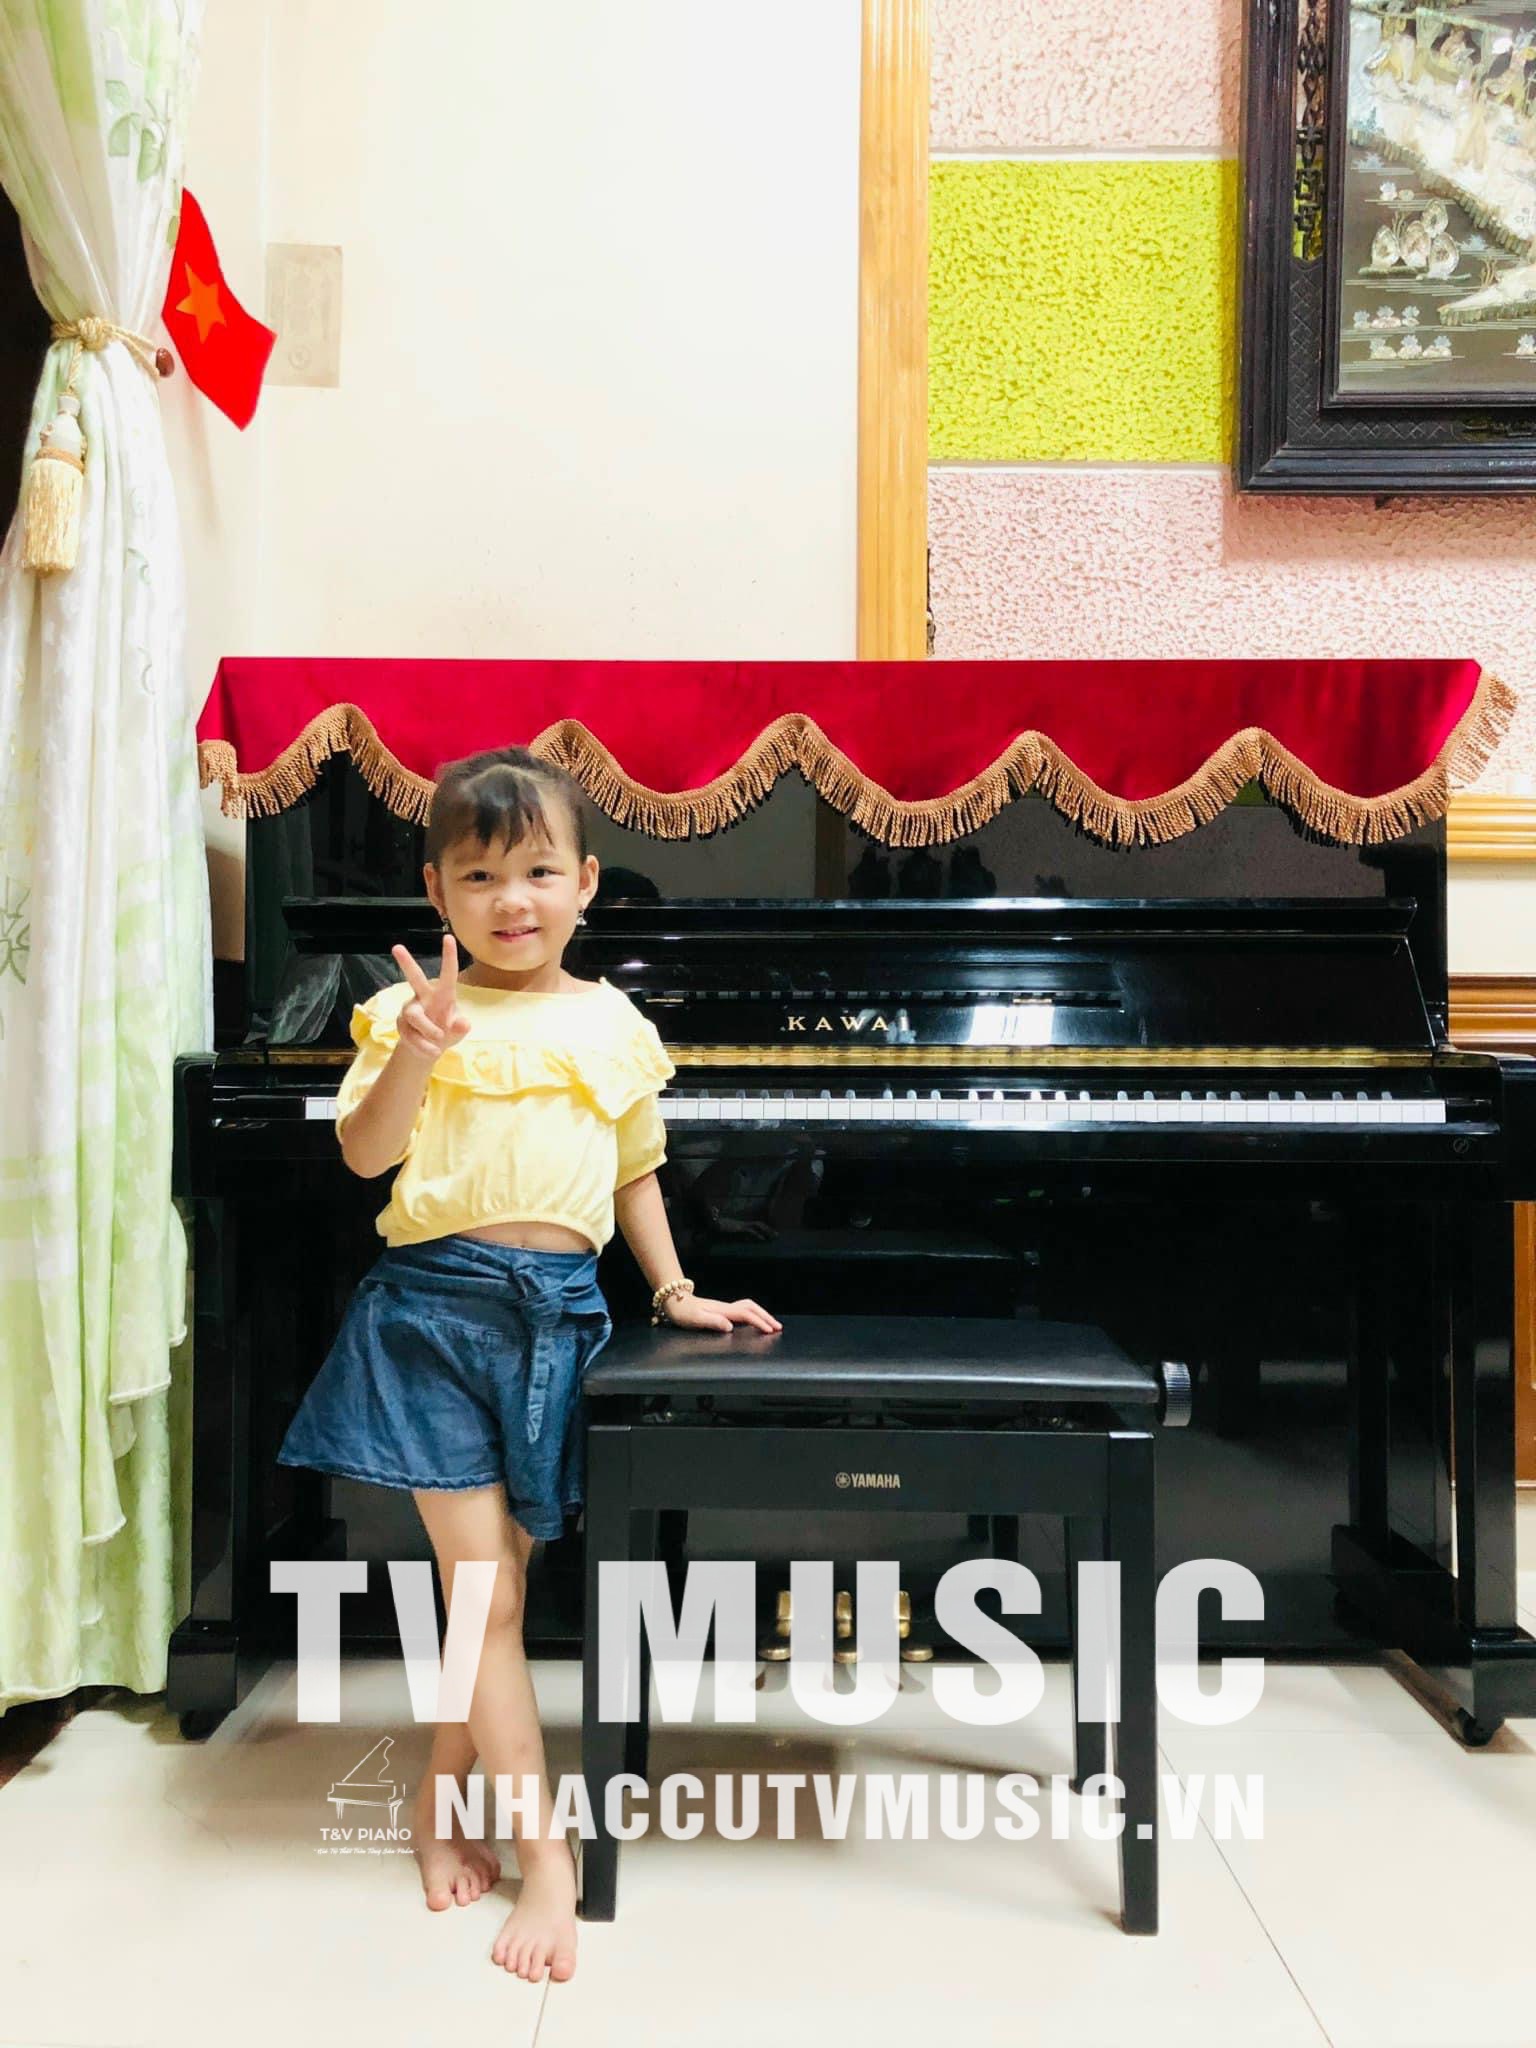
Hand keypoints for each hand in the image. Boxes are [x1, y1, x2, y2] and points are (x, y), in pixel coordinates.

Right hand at [391, 937, 470, 1065]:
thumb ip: (461, 1027)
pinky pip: (411, 1035)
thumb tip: (463, 1023)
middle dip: (406, 963)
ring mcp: (410, 1009)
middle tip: (397, 947)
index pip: (448, 974)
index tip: (448, 937)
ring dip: (427, 1032)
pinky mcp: (401, 1023)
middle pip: (414, 978)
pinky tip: (430, 1050)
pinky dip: (422, 1046)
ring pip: (415, 1016)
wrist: (430, 1049)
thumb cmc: (448, 1032)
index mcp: (443, 995)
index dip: (449, 956)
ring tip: (437, 1045)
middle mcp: (423, 997)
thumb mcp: (459, 1032)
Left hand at [663, 1291, 781, 1334]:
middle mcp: (725, 1307)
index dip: (759, 1322)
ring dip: (761, 1314)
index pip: (746, 1315)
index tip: (770, 1331)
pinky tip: (753, 1319)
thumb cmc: (682, 1312)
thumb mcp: (695, 1320)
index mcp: (722, 1311)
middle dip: (766, 1317)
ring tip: (771, 1323)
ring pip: (748, 1307)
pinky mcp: (720, 1309)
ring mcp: (723, 1307)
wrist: (673, 1300)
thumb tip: (729, 1327)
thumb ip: (712, 1322)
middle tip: (778, 1327)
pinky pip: (743, 1309)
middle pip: (752, 1308)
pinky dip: (753, 1313)